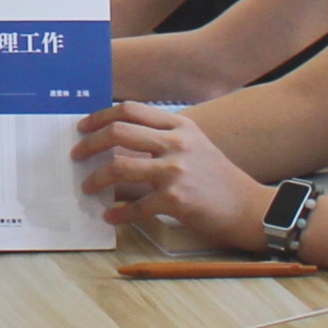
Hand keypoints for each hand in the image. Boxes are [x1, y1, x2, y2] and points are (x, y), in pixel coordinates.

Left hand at [71, 104, 272, 250]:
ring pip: (119, 168)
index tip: (83, 128)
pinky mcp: (175, 200)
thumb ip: (162, 139)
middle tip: (77, 155)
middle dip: (90, 144)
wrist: (250, 207)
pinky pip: (134, 207)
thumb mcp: (195, 145)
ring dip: (96, 179)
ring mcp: (176, 171)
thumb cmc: (218, 178)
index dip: (99, 117)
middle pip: (118, 133)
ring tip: (87, 187)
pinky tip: (110, 217)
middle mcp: (176, 143)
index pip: (129, 111)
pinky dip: (118, 214)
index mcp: (179, 125)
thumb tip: (117, 144)